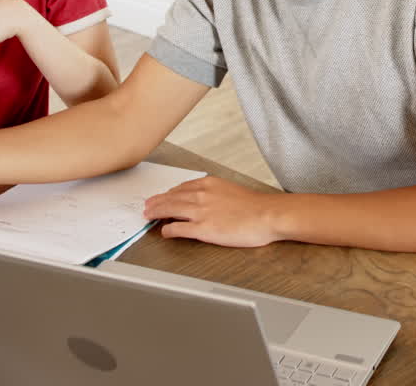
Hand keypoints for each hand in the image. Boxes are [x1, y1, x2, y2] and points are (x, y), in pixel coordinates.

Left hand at [142, 177, 280, 247]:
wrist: (267, 215)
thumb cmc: (255, 206)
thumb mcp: (231, 190)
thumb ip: (215, 193)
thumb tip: (206, 199)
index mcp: (209, 184)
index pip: (181, 187)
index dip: (168, 193)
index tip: (163, 196)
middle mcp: (201, 195)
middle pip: (171, 197)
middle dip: (156, 202)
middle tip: (147, 205)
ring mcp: (201, 212)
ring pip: (170, 210)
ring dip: (157, 213)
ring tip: (149, 216)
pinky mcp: (203, 228)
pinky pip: (178, 228)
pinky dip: (168, 229)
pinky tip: (165, 231)